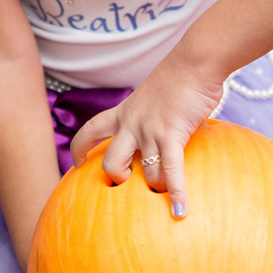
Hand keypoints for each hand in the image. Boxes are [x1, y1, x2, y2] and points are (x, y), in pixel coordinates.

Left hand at [69, 64, 223, 218]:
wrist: (195, 61)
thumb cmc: (181, 76)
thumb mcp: (156, 95)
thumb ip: (155, 115)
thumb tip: (169, 128)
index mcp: (124, 111)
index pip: (91, 129)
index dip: (80, 148)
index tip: (77, 162)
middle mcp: (132, 124)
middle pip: (111, 162)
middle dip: (117, 179)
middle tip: (129, 184)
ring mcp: (149, 131)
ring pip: (144, 172)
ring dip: (156, 187)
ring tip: (166, 195)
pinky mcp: (171, 136)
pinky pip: (170, 172)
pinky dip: (176, 194)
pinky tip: (180, 212)